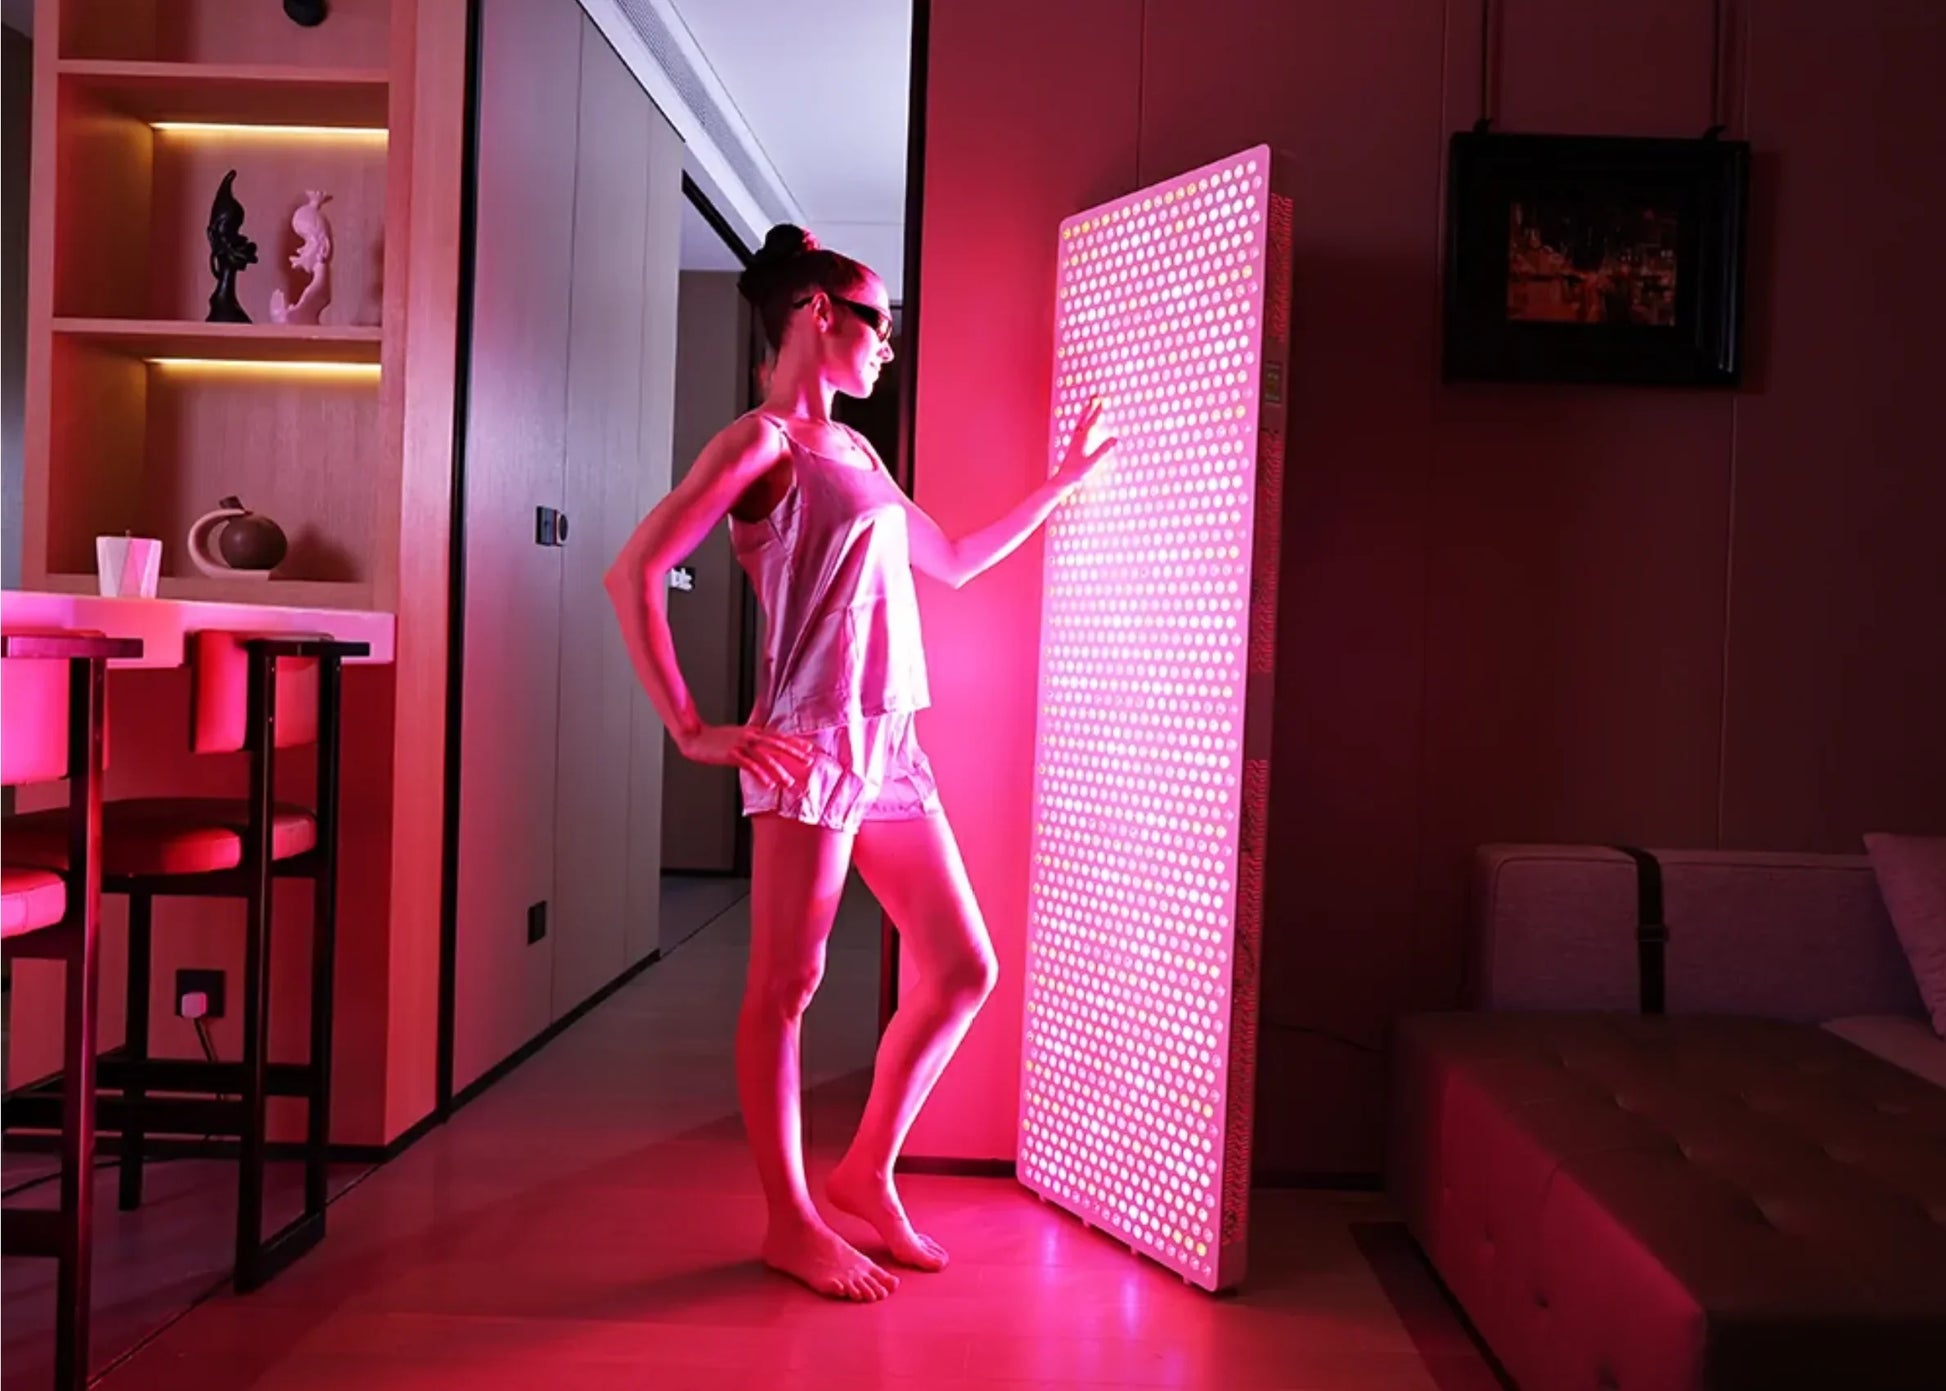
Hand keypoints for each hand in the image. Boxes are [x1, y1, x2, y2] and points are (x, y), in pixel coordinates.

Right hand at [676, 722, 814, 788]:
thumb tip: (767, 749)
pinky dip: (760, 774)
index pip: (779, 736)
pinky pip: (748, 765)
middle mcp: (750, 736)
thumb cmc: (717, 739)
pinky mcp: (731, 754)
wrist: (695, 737)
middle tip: (809, 761)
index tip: (810, 748)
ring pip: (764, 757)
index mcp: (753, 731)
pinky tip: (768, 784)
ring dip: (779, 770)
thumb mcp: (738, 735)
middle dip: (794, 753)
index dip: (795, 742)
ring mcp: (740, 744)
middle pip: (776, 744)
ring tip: (789, 782)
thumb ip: (753, 740)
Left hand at [1052, 398, 1117, 493]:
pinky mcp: (1073, 447)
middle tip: (1095, 394)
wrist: (1063, 480)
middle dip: (1090, 406)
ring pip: (1080, 422)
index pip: (1091, 422)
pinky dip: (1083, 423)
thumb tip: (1115, 439)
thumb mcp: (1093, 462)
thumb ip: (1103, 450)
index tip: (1103, 400)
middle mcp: (1077, 438)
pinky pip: (1079, 430)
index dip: (1097, 411)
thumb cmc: (1077, 473)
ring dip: (1085, 413)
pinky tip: (1084, 425)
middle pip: (1084, 418)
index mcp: (1082, 440)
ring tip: (1089, 405)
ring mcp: (1074, 442)